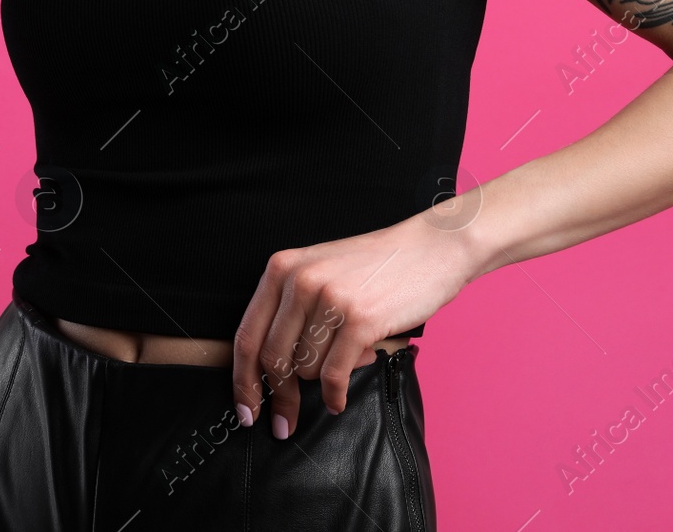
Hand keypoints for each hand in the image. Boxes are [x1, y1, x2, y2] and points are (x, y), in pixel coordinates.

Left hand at [230, 210, 476, 439]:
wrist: (430, 248)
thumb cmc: (376, 266)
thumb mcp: (319, 272)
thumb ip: (291, 310)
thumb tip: (270, 374)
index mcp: (282, 268)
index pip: (247, 336)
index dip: (242, 381)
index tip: (244, 411)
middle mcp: (300, 281)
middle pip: (271, 359)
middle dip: (277, 399)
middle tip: (283, 424)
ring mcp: (330, 300)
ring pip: (305, 369)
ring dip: (323, 380)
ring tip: (348, 359)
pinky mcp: (360, 320)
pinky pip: (333, 376)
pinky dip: (334, 396)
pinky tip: (338, 401)